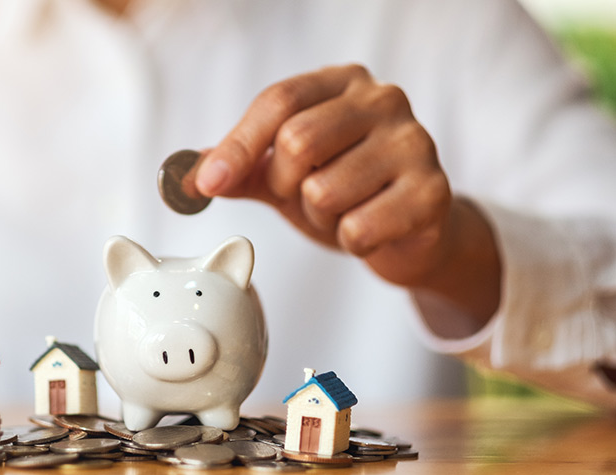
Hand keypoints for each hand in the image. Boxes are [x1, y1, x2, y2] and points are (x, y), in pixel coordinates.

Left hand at [195, 64, 500, 329]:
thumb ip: (241, 168)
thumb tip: (191, 173)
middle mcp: (384, 100)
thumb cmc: (346, 192)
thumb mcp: (286, 175)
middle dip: (285, 186)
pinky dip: (350, 241)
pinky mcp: (433, 192)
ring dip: (320, 218)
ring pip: (324, 191)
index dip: (237, 146)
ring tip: (344, 213)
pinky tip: (370, 231)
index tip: (207, 184)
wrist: (409, 234)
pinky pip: (358, 228)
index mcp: (343, 83)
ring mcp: (415, 142)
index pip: (278, 101)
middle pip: (297, 141)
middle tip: (304, 197)